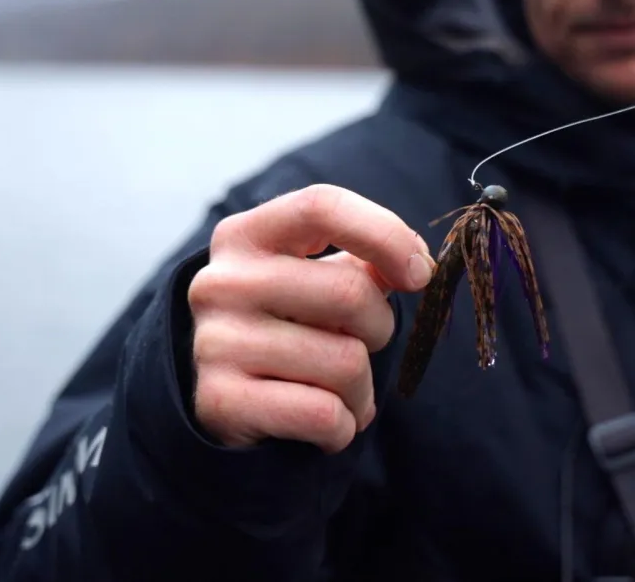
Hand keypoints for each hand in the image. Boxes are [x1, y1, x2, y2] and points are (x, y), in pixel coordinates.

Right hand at [187, 184, 434, 452]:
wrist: (225, 401)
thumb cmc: (287, 327)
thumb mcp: (315, 280)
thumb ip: (365, 262)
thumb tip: (418, 262)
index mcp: (246, 236)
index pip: (323, 207)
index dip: (385, 235)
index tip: (419, 274)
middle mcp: (221, 282)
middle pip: (350, 292)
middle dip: (380, 328)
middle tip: (363, 345)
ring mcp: (215, 342)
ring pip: (347, 363)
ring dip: (362, 389)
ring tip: (338, 391)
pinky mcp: (220, 401)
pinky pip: (325, 414)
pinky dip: (344, 427)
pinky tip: (325, 423)